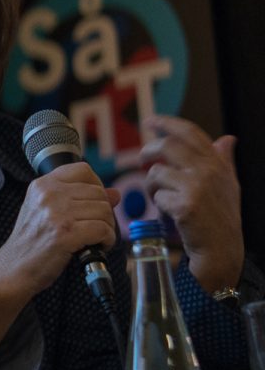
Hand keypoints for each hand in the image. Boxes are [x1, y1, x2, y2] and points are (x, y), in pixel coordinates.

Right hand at [0, 162, 120, 306]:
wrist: (13, 268)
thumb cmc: (31, 242)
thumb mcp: (47, 212)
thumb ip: (78, 198)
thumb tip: (115, 194)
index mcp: (42, 186)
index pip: (83, 170)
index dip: (96, 185)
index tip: (93, 202)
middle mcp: (49, 195)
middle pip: (98, 193)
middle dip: (104, 212)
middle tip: (93, 227)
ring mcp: (57, 213)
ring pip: (104, 211)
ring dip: (106, 227)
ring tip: (94, 238)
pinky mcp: (66, 234)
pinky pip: (103, 229)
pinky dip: (107, 240)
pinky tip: (96, 246)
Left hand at [139, 115, 243, 292]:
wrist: (222, 248)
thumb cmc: (220, 217)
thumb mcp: (228, 184)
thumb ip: (224, 160)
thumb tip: (227, 139)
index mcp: (217, 163)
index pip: (190, 132)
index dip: (167, 123)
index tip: (150, 121)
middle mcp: (208, 170)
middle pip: (166, 146)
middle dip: (147, 151)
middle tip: (141, 160)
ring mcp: (197, 186)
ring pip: (156, 173)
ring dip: (152, 186)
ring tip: (161, 198)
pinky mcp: (185, 204)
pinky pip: (157, 196)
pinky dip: (159, 205)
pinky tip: (169, 213)